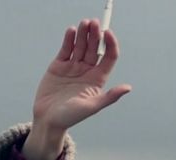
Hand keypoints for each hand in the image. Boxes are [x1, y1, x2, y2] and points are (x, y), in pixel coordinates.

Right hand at [23, 19, 129, 159]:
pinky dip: (69, 39)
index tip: (107, 34)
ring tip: (83, 23)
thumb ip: (109, 97)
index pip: (109, 56)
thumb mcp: (92, 107)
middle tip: (94, 23)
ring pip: (81, 46)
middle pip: (95, 48)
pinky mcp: (58, 66)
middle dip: (95, 35)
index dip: (110, 44)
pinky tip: (71, 31)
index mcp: (98, 79)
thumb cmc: (70, 117)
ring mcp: (73, 67)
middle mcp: (87, 70)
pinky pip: (66, 49)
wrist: (47, 120)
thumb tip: (128, 88)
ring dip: (83, 34)